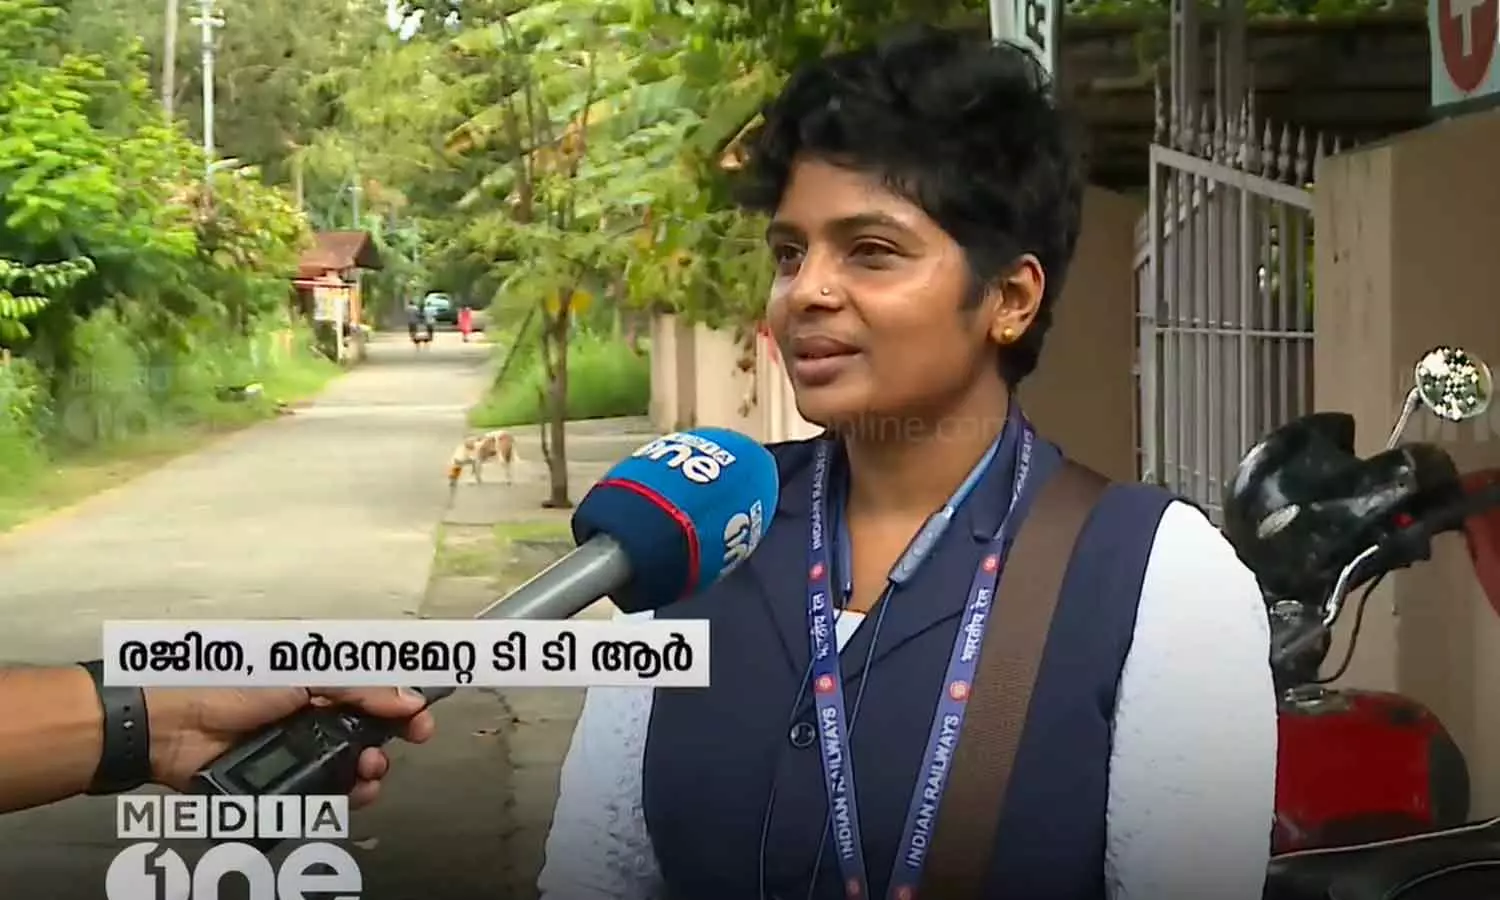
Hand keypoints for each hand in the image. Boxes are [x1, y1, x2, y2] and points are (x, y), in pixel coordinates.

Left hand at [145, 686, 436, 806]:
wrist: (173, 726)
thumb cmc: (232, 686)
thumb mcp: (303, 675)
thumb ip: (357, 688)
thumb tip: (408, 698)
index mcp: (318, 684)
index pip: (372, 696)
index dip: (401, 708)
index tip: (421, 722)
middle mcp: (313, 718)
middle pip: (366, 736)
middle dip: (386, 746)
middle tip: (386, 753)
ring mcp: (298, 753)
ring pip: (349, 769)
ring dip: (368, 773)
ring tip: (367, 774)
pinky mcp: (281, 785)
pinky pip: (322, 794)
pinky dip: (342, 796)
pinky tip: (350, 793)